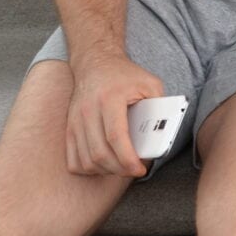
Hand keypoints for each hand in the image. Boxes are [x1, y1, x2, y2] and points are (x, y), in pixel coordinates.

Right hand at [64, 51, 164, 176]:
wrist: (96, 64)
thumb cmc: (126, 75)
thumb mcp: (150, 83)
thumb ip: (159, 105)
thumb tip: (166, 132)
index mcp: (110, 98)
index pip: (116, 137)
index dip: (128, 158)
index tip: (140, 169)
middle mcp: (89, 111)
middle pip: (99, 153)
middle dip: (119, 169)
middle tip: (134, 170)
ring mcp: (75, 121)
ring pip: (86, 159)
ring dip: (105, 171)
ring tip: (122, 167)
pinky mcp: (69, 128)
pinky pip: (73, 159)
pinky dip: (88, 169)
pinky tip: (103, 165)